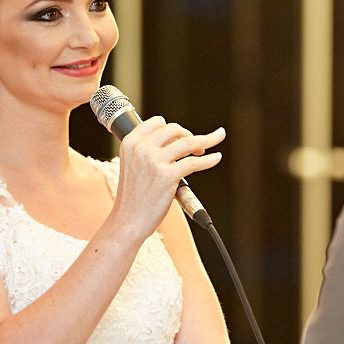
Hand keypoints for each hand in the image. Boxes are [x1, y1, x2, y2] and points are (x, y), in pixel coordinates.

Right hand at [110, 116, 224, 239]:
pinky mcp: (167, 175)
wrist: (128, 221)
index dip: (174, 129)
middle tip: (198, 147)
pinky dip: (209, 160)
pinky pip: (194, 162)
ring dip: (205, 141)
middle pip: (174, 129)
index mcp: (130, 142)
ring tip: (212, 146)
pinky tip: (216, 158)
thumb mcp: (132, 164)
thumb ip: (147, 150)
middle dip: (189, 135)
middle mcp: (141, 148)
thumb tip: (176, 141)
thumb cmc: (133, 197)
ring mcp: (154, 161)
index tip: (183, 136)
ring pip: (188, 142)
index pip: (157, 122)